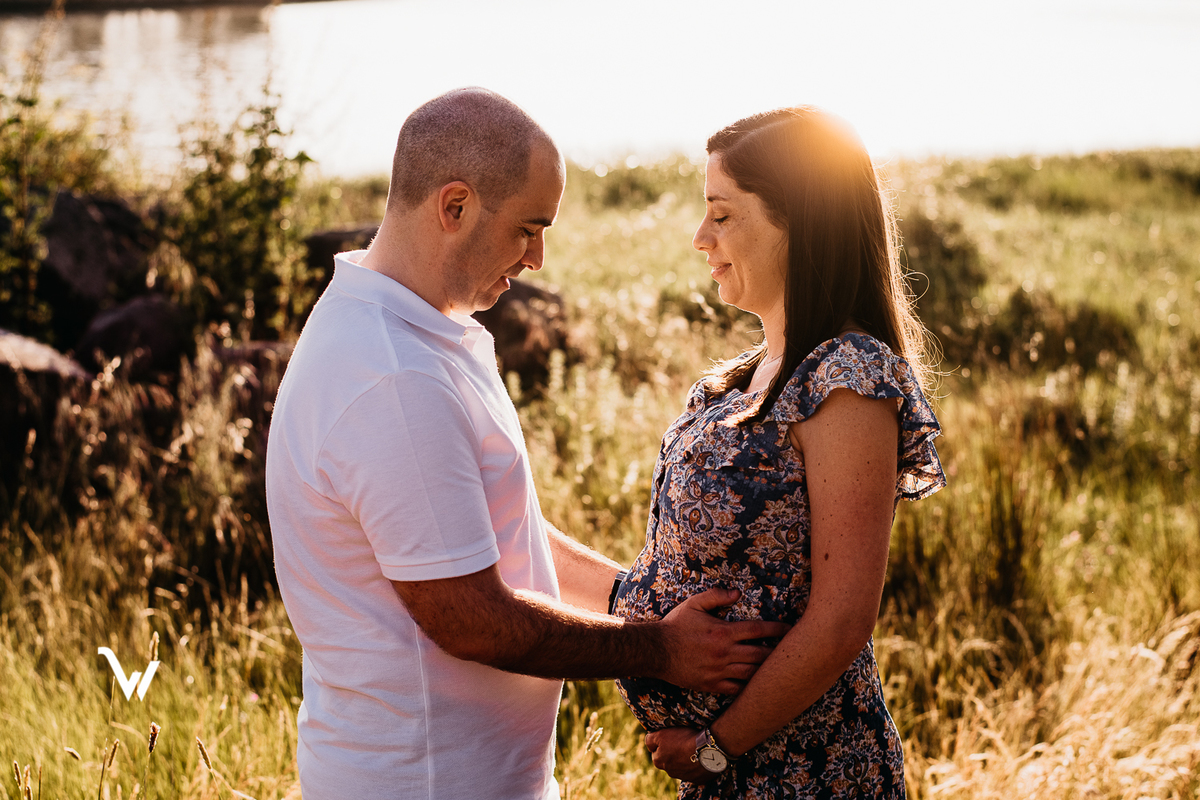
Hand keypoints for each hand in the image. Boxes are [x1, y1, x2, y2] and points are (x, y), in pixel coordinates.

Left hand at [645, 727, 715, 782]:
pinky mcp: (696, 779)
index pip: (655, 751)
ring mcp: (683, 776)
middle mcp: (669, 771)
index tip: (670, 737)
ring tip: (692, 749)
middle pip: (667, 760)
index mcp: (658, 761)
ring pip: (680, 766)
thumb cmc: (684, 739)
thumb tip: (649, 742)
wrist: (707, 749)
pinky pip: (693, 771)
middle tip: (681, 742)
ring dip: (683, 759)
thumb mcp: (661, 734)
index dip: (662, 742)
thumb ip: (650, 739)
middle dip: (672, 753)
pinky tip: (700, 756)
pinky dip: (694, 765)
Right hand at [658, 588, 790, 693]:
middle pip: (761, 654)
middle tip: (792, 651)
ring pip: (752, 674)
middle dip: (779, 653)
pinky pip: (737, 690)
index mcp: (723, 632)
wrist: (655, 652)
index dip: (777, 629)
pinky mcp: (712, 685)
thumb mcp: (693, 604)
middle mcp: (725, 653)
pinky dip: (750, 688)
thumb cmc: (675, 626)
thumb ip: (716, 596)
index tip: (790, 629)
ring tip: (780, 669)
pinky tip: (758, 686)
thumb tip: (737, 593)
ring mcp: (719, 672)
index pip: (758, 630)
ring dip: (767, 671)